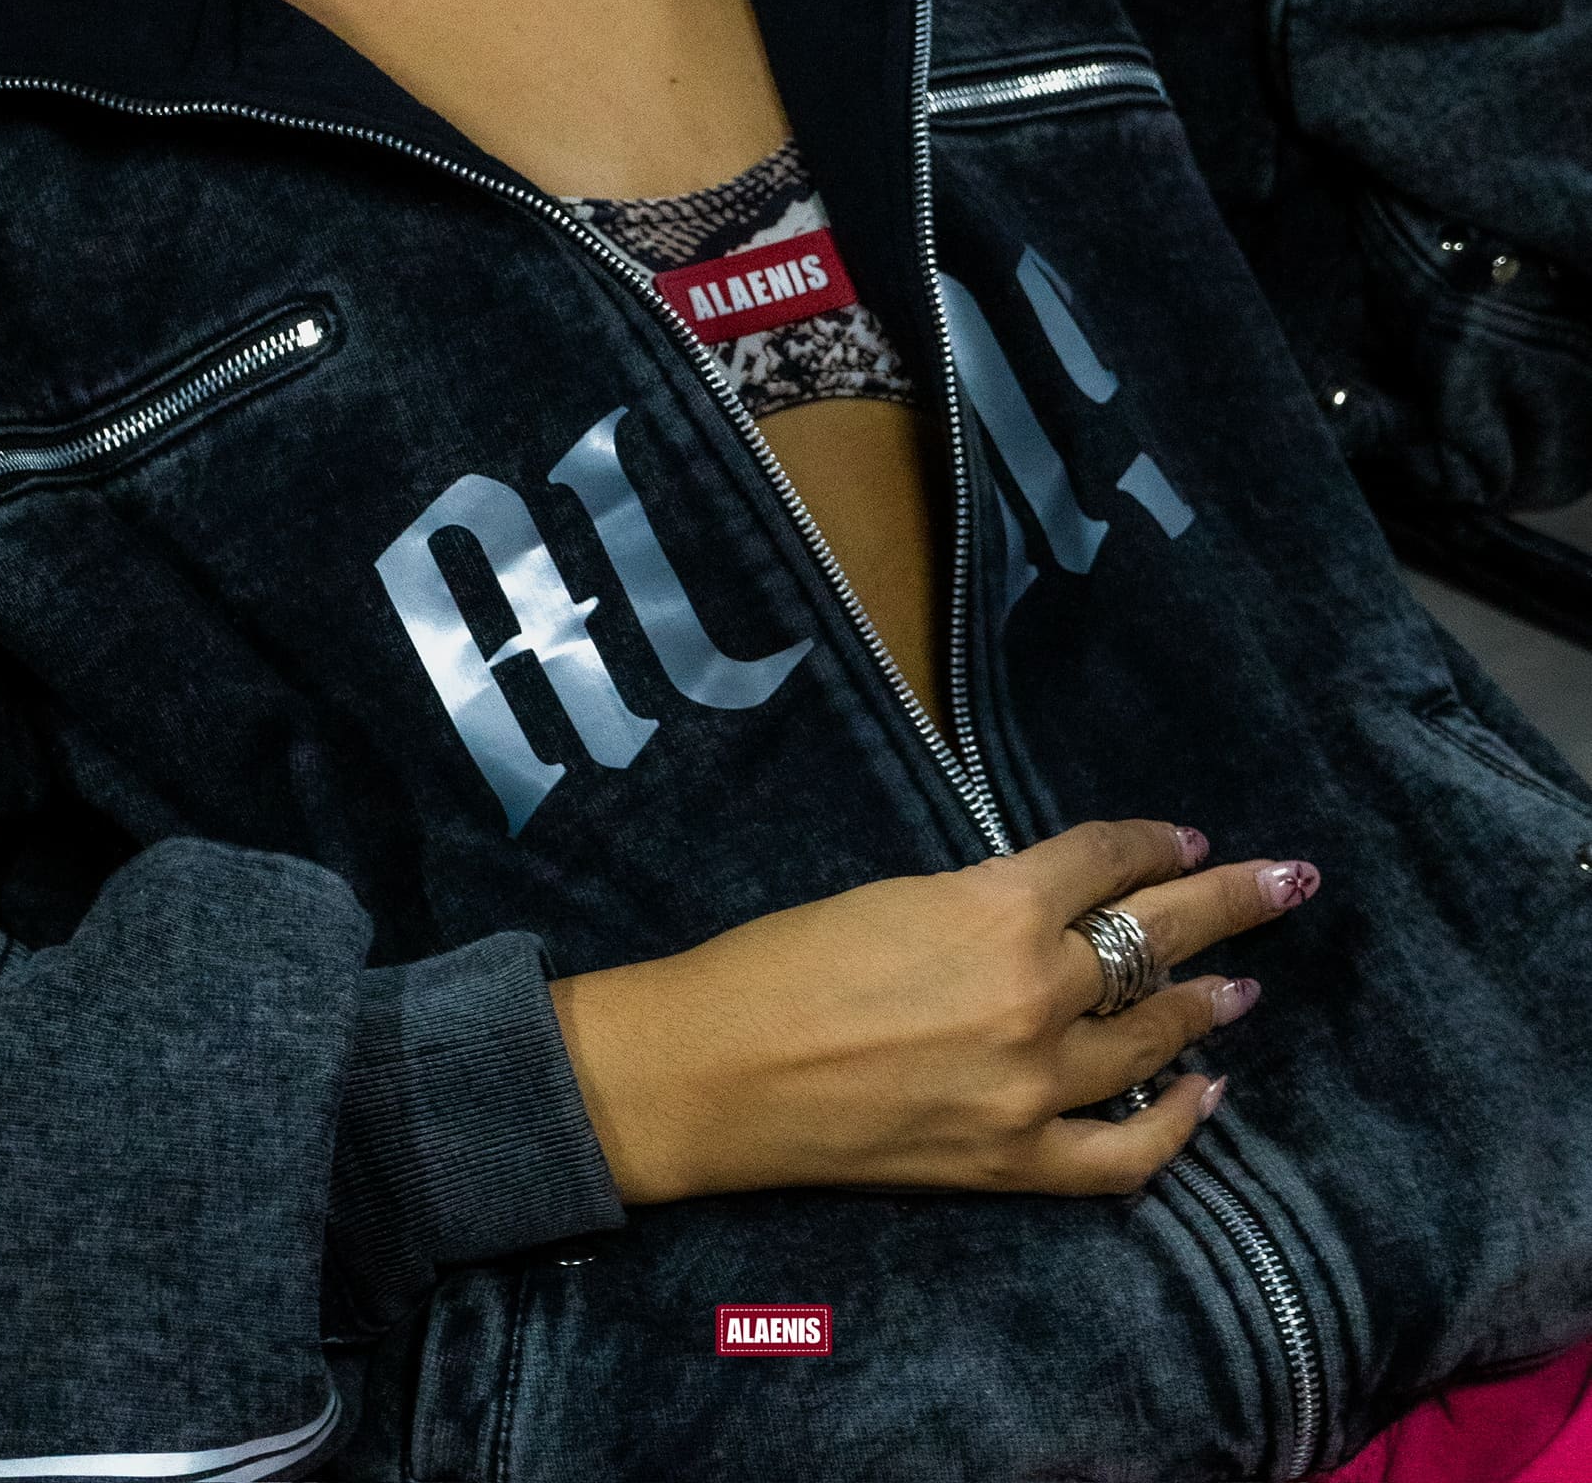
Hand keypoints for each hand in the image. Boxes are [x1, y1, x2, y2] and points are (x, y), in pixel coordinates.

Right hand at [548, 819, 1319, 1203]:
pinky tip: (1207, 1092)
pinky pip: (1124, 1150)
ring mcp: (1032, 1086)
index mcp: (996, 908)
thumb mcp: (895, 896)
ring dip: (1205, 1003)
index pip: (1105, 862)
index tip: (1185, 840)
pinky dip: (1175, 1120)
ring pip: (1153, 1036)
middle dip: (1233, 900)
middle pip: (1159, 936)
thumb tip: (1053, 914)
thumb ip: (987, 904)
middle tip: (1291, 879)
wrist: (712, 1073)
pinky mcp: (1011, 1163)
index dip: (1152, 844)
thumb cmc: (779, 963)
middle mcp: (1035, 993)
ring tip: (1241, 984)